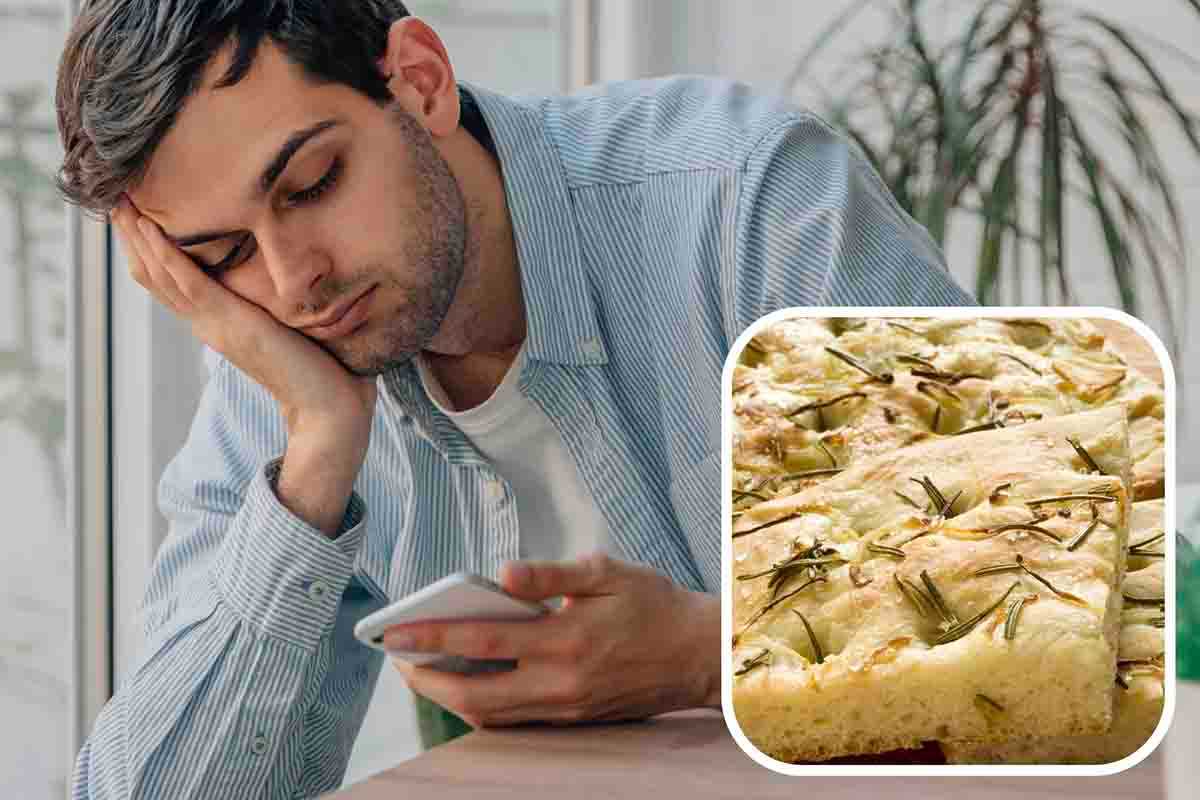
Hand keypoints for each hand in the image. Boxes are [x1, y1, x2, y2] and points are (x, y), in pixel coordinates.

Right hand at [110, 196, 376, 534]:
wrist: (329, 408)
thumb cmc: (320, 369)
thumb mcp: (285, 327)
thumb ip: (271, 308)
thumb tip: (285, 281)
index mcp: (217, 325)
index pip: (170, 284)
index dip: (149, 251)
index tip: (137, 216)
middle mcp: (207, 324)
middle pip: (155, 277)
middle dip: (134, 237)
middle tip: (114, 198)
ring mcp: (215, 324)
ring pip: (161, 276)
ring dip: (139, 238)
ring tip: (120, 202)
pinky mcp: (231, 323)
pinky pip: (188, 282)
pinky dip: (166, 253)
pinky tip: (149, 227)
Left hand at [384, 553, 720, 727]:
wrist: (700, 654)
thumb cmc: (654, 605)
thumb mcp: (608, 573)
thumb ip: (551, 575)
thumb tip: (503, 572)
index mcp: (566, 638)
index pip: (482, 639)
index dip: (432, 635)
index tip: (395, 630)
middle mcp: (561, 681)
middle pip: (474, 693)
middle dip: (425, 679)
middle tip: (398, 658)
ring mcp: (566, 706)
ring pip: (490, 715)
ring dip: (448, 697)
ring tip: (422, 670)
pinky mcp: (573, 719)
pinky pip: (514, 720)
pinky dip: (481, 706)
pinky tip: (467, 683)